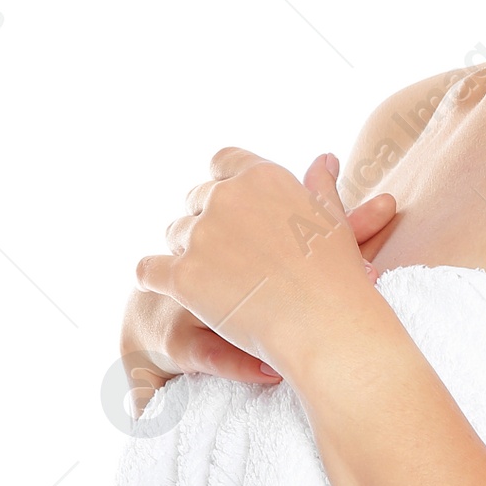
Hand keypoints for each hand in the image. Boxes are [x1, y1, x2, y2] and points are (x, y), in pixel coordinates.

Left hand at [134, 149, 390, 382]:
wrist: (324, 325)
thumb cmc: (336, 275)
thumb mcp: (332, 221)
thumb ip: (320, 187)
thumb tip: (324, 160)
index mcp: (261, 178)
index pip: (223, 161)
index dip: (224, 183)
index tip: (233, 208)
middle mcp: (226, 197)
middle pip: (197, 199)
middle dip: (208, 223)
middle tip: (229, 257)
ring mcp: (201, 236)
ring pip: (175, 234)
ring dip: (188, 252)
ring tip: (214, 282)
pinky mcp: (183, 275)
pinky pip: (149, 269)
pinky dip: (154, 277)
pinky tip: (164, 286)